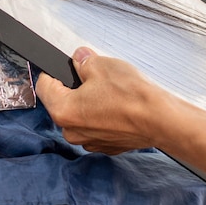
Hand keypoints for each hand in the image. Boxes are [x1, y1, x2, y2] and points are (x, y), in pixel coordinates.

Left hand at [36, 47, 180, 153]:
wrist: (162, 120)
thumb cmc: (132, 97)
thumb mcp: (101, 65)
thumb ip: (83, 61)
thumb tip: (79, 58)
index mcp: (63, 110)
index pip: (43, 86)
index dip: (53, 72)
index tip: (64, 67)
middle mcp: (71, 131)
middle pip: (62, 102)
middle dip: (74, 88)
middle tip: (94, 77)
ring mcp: (89, 141)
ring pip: (81, 115)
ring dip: (90, 103)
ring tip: (110, 92)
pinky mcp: (106, 145)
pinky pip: (97, 126)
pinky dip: (103, 116)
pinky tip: (118, 106)